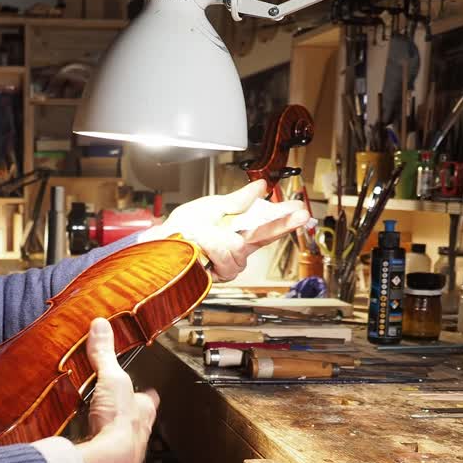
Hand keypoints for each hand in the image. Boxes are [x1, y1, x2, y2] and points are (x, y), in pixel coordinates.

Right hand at [76, 318, 158, 462]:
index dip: (145, 392)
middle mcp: (137, 431)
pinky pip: (97, 451)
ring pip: (117, 437)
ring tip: (92, 421)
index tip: (145, 388)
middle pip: (134, 418)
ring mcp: (121, 449)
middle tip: (112, 404)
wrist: (109, 462)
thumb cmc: (120, 424)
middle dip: (124, 412)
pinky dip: (90, 445)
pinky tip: (80, 441)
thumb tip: (101, 327)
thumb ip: (105, 354)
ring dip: (107, 430)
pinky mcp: (103, 462)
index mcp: (143, 410)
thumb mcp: (112, 379)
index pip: (148, 398)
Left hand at [140, 180, 310, 280]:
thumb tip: (261, 186)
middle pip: (265, 238)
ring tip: (204, 233)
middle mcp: (238, 249)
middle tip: (299, 214)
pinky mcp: (217, 275)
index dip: (287, 219)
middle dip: (282, 223)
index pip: (269, 225)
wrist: (160, 243)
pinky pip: (222, 260)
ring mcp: (228, 264)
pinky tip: (202, 246)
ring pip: (239, 251)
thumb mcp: (212, 207)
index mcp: (239, 230)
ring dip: (220, 238)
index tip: (303, 210)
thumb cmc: (182, 228)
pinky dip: (210, 248)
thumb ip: (238, 200)